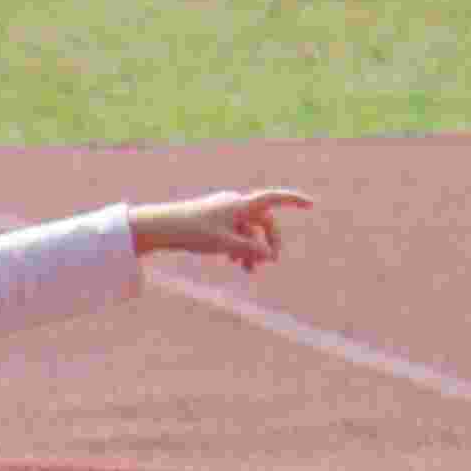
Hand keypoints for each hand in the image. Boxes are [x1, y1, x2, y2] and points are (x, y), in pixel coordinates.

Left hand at [130, 186, 306, 271]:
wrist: (158, 227)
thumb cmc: (191, 232)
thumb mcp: (224, 244)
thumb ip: (249, 249)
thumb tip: (270, 255)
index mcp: (240, 204)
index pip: (274, 199)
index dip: (294, 201)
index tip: (311, 204)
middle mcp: (234, 204)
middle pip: (262, 221)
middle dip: (268, 241)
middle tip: (271, 262)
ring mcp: (223, 212)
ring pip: (247, 230)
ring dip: (251, 248)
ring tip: (249, 271)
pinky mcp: (213, 221)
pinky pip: (233, 232)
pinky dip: (237, 246)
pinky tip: (233, 262)